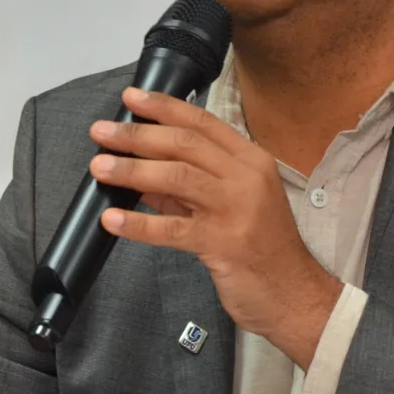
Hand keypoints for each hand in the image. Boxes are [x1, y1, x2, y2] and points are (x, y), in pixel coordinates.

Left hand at [88, 87, 341, 366]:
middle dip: (139, 134)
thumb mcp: (228, 208)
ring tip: (100, 167)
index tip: (131, 98)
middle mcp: (247, 178)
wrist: (293, 295)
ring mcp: (237, 209)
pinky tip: (113, 220)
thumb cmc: (263, 251)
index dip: (164, 107)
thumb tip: (141, 171)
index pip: (202, 123)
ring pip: (178, 177)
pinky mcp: (224, 243)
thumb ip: (186, 189)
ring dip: (133, 170)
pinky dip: (139, 224)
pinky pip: (173, 229)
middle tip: (101, 132)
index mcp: (251, 161)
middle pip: (186, 144)